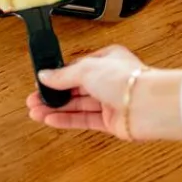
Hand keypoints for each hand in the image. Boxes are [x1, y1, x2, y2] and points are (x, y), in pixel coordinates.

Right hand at [26, 45, 181, 140]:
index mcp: (107, 59)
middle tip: (33, 99)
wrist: (147, 105)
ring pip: (77, 105)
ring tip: (35, 111)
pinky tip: (50, 119)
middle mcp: (109, 80)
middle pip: (75, 87)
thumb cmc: (127, 79)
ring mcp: (110, 101)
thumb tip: (45, 75)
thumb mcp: (86, 69)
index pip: (76, 67)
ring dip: (56, 108)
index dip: (58, 75)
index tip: (41, 82)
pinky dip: (66, 120)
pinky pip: (83, 120)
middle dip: (54, 93)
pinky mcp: (110, 121)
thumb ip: (63, 75)